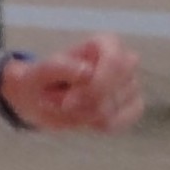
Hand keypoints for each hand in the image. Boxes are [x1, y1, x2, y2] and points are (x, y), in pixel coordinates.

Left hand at [2, 35, 142, 133]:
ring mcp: (131, 85)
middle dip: (84, 102)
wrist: (39, 100)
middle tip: (62, 104)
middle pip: (115, 89)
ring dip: (82, 114)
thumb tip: (87, 71)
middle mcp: (124, 61)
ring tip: (67, 106)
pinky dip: (95, 125)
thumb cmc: (39, 81)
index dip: (95, 85)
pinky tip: (82, 117)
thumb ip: (56, 67)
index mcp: (104, 44)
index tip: (68, 101)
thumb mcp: (36, 73)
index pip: (116, 62)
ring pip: (112, 109)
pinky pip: (120, 122)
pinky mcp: (133, 106)